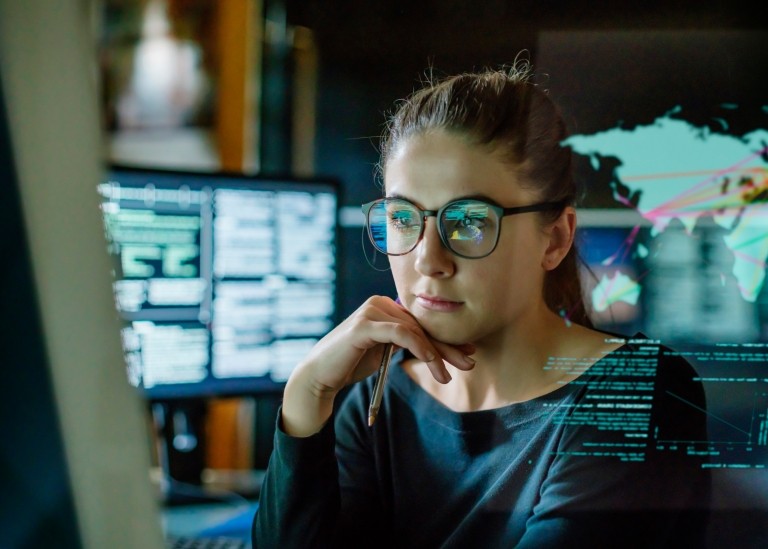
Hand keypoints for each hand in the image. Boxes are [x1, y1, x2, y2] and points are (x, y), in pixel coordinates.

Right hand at [281, 295, 474, 435]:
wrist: (320, 377)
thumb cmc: (351, 365)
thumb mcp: (385, 352)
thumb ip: (405, 343)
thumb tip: (436, 347)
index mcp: (385, 307)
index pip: (421, 323)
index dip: (445, 339)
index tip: (468, 353)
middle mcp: (378, 303)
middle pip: (421, 326)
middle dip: (447, 347)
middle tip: (470, 362)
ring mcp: (371, 311)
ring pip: (414, 331)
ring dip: (435, 354)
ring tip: (447, 376)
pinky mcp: (364, 325)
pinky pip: (401, 334)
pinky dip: (420, 349)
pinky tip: (432, 364)